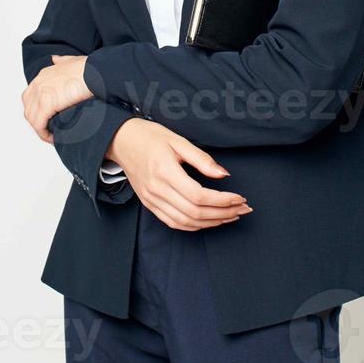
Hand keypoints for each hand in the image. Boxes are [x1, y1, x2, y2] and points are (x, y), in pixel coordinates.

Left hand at [22, 54, 94, 142]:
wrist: (97, 72)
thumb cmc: (90, 68)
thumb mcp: (72, 60)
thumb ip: (61, 61)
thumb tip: (55, 59)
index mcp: (44, 75)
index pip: (31, 96)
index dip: (38, 109)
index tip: (48, 118)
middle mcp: (39, 83)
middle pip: (29, 107)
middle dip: (37, 120)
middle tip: (50, 129)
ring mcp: (41, 93)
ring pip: (32, 118)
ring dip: (41, 130)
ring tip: (53, 137)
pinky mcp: (47, 104)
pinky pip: (39, 124)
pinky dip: (44, 133)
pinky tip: (53, 138)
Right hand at [108, 118, 252, 230]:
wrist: (121, 141)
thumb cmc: (149, 136)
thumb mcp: (178, 140)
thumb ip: (202, 159)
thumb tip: (224, 174)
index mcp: (165, 171)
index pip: (199, 196)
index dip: (223, 200)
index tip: (240, 197)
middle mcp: (157, 190)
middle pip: (195, 213)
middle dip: (223, 214)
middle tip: (242, 209)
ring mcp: (152, 200)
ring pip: (186, 222)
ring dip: (211, 223)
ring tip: (230, 216)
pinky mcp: (149, 204)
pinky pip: (174, 223)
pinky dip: (194, 226)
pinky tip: (209, 220)